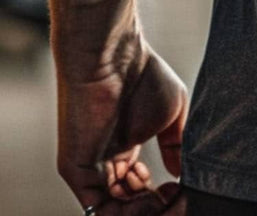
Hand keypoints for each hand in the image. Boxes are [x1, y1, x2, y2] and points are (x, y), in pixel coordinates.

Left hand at [55, 33, 188, 213]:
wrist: (114, 56)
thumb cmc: (143, 75)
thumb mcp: (171, 115)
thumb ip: (176, 147)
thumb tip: (180, 174)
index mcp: (125, 148)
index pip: (139, 189)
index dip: (161, 196)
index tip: (179, 187)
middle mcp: (106, 162)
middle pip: (127, 205)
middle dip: (153, 206)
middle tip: (171, 194)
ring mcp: (89, 168)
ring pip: (113, 210)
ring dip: (141, 209)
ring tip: (159, 192)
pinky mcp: (76, 170)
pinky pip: (97, 207)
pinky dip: (124, 210)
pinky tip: (146, 192)